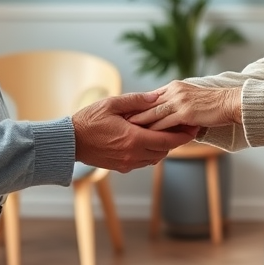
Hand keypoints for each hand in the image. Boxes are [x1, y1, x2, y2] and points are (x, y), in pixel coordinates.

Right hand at [72, 92, 196, 172]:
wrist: (70, 142)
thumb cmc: (89, 120)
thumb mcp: (112, 103)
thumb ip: (137, 100)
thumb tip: (157, 97)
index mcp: (134, 138)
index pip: (167, 140)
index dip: (183, 135)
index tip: (193, 127)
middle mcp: (133, 154)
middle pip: (165, 150)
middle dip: (176, 140)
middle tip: (185, 128)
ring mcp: (127, 163)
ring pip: (155, 157)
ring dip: (163, 146)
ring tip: (167, 131)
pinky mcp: (121, 167)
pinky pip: (143, 161)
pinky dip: (150, 152)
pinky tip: (148, 139)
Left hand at [126, 81, 241, 130]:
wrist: (230, 102)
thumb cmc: (212, 104)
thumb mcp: (190, 98)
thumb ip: (176, 102)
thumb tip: (165, 113)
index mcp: (173, 87)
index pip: (149, 97)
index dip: (136, 106)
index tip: (122, 113)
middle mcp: (173, 91)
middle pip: (147, 103)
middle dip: (132, 113)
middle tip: (116, 121)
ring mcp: (179, 101)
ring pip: (153, 113)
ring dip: (138, 122)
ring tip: (124, 129)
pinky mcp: (185, 112)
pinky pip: (165, 123)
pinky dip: (153, 130)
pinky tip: (143, 136)